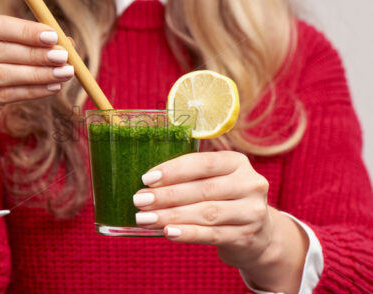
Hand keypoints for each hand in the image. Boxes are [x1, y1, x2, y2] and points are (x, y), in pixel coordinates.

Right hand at [0, 14, 72, 139]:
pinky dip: (31, 92)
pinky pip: (2, 96)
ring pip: (1, 74)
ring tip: (63, 73)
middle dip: (35, 53)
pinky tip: (52, 88)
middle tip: (63, 56)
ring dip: (37, 74)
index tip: (53, 36)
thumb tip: (68, 40)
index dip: (24, 30)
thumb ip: (32, 45)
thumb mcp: (8, 56)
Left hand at [133, 151, 306, 291]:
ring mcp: (251, 212)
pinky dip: (187, 233)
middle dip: (166, 196)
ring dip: (171, 216)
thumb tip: (148, 184)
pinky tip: (167, 232)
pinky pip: (211, 234)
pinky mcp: (246, 236)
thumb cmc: (224, 200)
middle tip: (139, 201)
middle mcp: (250, 184)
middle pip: (202, 189)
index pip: (203, 163)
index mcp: (237, 163)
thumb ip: (190, 177)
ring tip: (145, 218)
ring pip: (205, 213)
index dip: (174, 170)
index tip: (147, 179)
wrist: (259, 234)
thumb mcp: (215, 181)